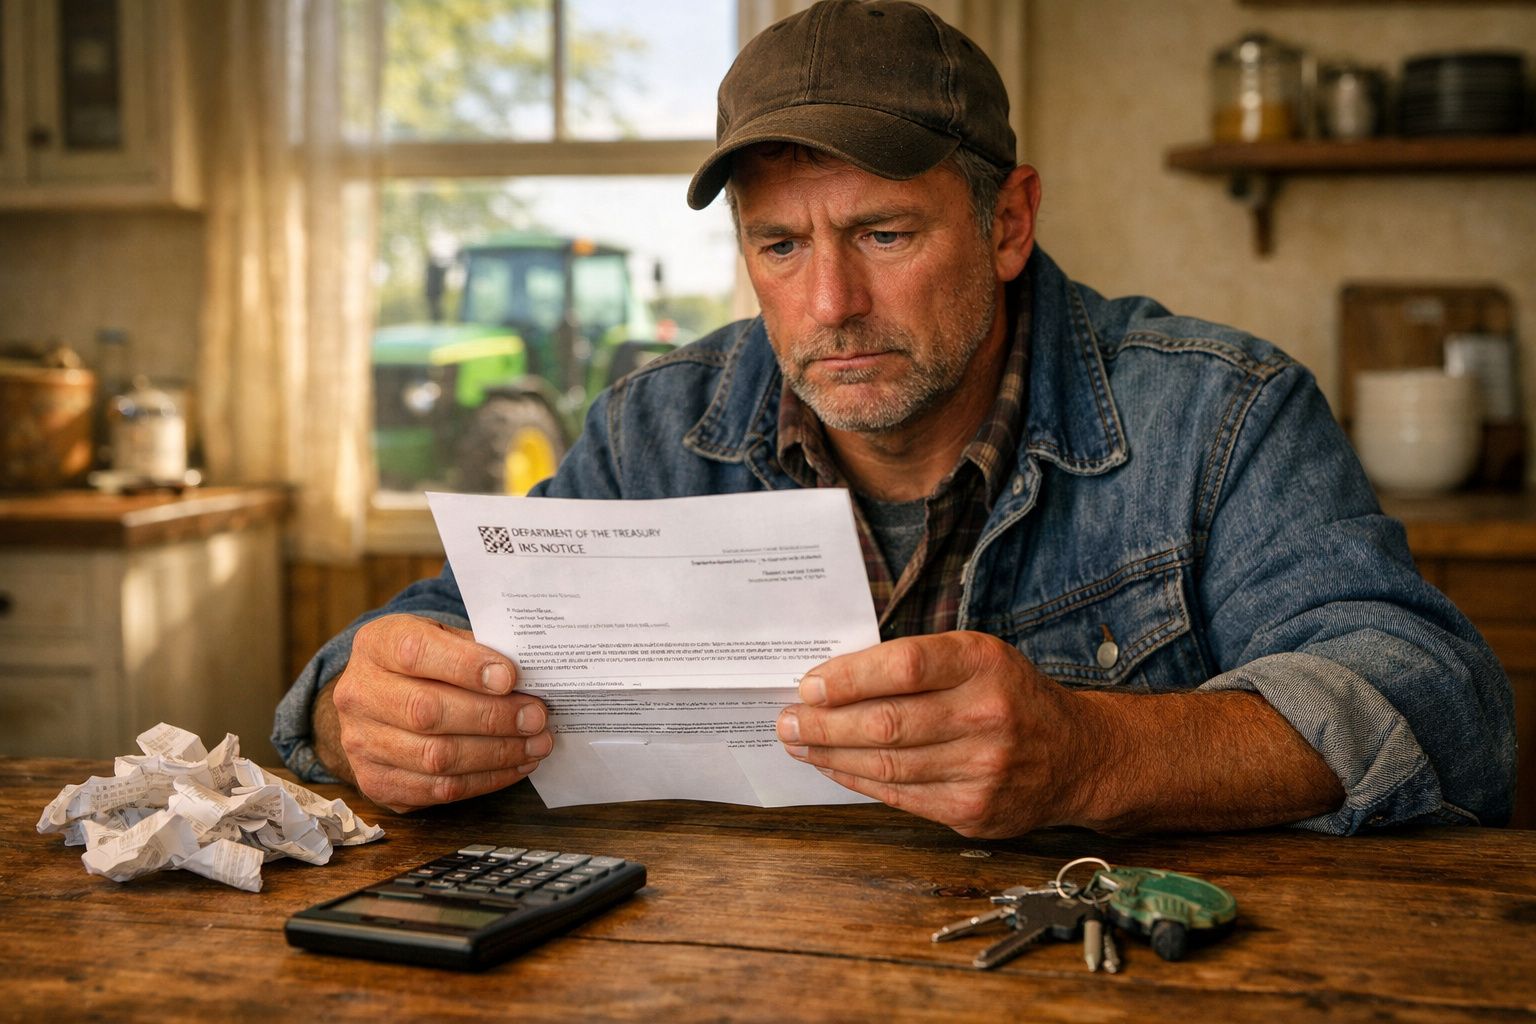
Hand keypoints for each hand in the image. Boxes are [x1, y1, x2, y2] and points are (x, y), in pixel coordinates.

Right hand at [322, 614, 553, 812]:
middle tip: (536, 717)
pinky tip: (515, 766)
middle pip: (427, 711)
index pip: (417, 652)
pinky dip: (485, 780)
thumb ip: (476, 649)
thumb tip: (528, 674)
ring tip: (536, 745)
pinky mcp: (376, 783)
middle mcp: (359, 694)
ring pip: (435, 757)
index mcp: (377, 645)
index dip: (466, 666)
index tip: (510, 677)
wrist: (378, 699)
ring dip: (496, 754)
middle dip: (492, 717)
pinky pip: (437, 790)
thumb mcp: (443, 637)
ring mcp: (361, 743)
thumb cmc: (425, 663)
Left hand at [775, 631, 1098, 837]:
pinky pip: (899, 795)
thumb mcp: (977, 658)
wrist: (1077, 756)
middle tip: (788, 719)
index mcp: (984, 663)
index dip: (849, 677)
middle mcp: (988, 714)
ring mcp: (983, 768)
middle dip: (824, 722)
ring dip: (831, 754)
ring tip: (800, 742)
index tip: (809, 684)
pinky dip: (857, 779)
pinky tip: (833, 766)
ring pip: (887, 763)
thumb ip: (917, 664)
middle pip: (887, 722)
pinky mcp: (974, 810)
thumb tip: (833, 679)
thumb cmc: (1010, 696)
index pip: (904, 666)